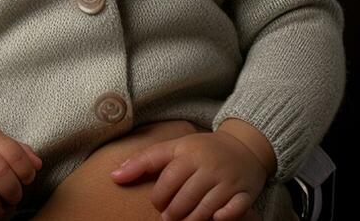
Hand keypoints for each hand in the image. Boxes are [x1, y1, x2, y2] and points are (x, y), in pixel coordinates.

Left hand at [108, 121, 271, 220]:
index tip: (157, 203)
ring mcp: (228, 179)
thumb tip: (114, 176)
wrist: (244, 146)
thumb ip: (144, 160)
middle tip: (168, 217)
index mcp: (188, 152)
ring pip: (205, 208)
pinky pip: (232, 211)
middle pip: (185, 198)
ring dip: (192, 219)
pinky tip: (214, 217)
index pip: (167, 180)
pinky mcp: (245, 192)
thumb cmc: (201, 150)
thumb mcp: (174, 147)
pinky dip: (222, 217)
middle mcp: (208, 165)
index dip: (158, 197)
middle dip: (173, 213)